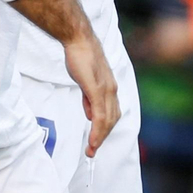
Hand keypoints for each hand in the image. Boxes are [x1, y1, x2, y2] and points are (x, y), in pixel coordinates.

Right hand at [63, 32, 119, 156]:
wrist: (79, 41)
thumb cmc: (81, 58)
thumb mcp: (87, 82)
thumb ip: (90, 98)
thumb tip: (91, 114)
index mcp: (110, 88)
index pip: (112, 114)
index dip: (105, 130)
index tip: (96, 143)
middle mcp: (112, 89)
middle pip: (112, 120)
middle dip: (103, 138)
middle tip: (92, 152)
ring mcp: (106, 89)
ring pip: (107, 120)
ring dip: (100, 137)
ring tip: (91, 150)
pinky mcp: (97, 88)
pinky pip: (100, 113)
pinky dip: (98, 129)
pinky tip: (93, 138)